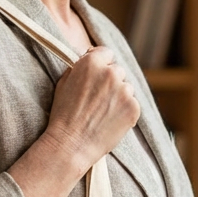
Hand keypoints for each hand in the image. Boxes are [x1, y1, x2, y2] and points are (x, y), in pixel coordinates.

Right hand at [42, 46, 139, 172]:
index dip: (101, 64)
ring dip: (118, 96)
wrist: (71, 144)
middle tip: (98, 99)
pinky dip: (124, 111)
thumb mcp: (64, 82)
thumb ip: (80, 66)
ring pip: (126, 87)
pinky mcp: (134, 107)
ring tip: (102, 112)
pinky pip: (132, 104)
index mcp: (92, 63)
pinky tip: (109, 121)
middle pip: (117, 70)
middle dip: (110, 81)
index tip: (97, 76)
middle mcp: (111, 73)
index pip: (106, 53)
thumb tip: (91, 57)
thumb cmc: (63, 114)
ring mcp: (124, 90)